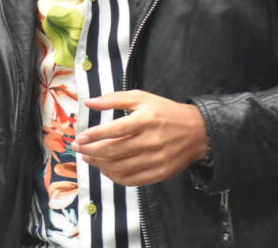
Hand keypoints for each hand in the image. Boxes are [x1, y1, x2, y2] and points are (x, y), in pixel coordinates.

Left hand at [71, 90, 208, 185]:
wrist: (198, 132)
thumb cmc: (165, 112)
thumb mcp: (141, 98)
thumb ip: (114, 99)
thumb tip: (89, 102)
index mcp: (145, 120)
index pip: (114, 130)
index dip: (93, 136)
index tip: (79, 138)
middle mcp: (150, 141)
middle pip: (114, 151)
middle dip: (91, 151)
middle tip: (78, 149)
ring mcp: (156, 159)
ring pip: (120, 167)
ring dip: (99, 165)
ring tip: (88, 159)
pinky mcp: (160, 173)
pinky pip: (133, 180)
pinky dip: (115, 177)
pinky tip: (106, 170)